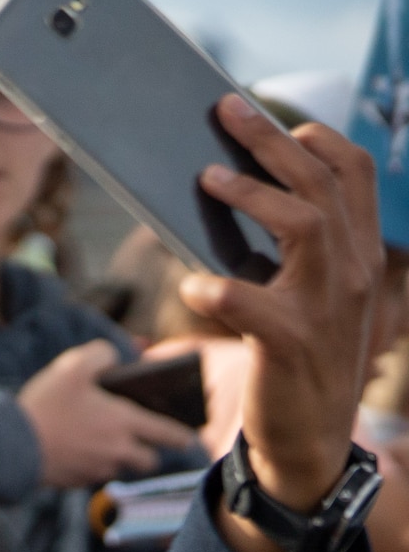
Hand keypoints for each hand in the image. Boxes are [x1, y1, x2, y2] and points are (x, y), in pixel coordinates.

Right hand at [17, 340, 202, 487]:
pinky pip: (91, 474)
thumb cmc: (46, 405)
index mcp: (124, 423)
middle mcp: (117, 451)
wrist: (11, 446)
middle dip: (148, 452)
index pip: (169, 434)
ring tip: (93, 440)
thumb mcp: (72, 366)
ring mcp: (96, 470)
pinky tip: (69, 449)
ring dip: (115, 458)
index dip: (181, 435)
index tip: (189, 437)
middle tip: (137, 441)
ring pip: (118, 467)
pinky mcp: (74, 482)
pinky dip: (87, 464)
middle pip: (148, 460)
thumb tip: (112, 358)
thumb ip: (100, 354)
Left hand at [180, 95, 381, 551]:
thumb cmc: (295, 357)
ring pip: (305, 226)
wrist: (307, 439)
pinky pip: (248, 302)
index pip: (354, 174)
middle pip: (322, 184)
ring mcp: (325, 308)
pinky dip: (214, 290)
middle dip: (271, 141)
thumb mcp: (306, 295)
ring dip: (254, 197)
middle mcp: (352, 273)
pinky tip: (191, 289)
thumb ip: (288, 249)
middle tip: (224, 111)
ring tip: (207, 181)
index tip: (271, 115)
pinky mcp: (289, 344)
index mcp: (359, 254)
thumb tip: (228, 187)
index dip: (315, 137)